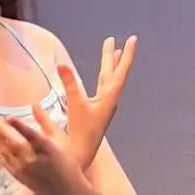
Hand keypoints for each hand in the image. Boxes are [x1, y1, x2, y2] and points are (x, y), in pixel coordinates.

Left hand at [0, 103, 86, 194]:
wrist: (66, 193)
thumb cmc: (67, 163)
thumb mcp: (61, 139)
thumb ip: (46, 121)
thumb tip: (34, 105)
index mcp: (48, 149)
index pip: (33, 135)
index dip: (21, 126)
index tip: (10, 117)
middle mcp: (32, 159)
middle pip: (9, 139)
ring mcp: (22, 168)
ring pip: (2, 148)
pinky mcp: (17, 174)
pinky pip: (2, 158)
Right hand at [58, 38, 135, 169]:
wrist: (82, 154)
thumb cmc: (81, 133)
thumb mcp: (75, 106)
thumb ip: (70, 85)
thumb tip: (61, 64)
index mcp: (110, 98)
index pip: (120, 71)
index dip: (127, 55)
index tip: (133, 39)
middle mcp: (109, 100)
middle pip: (113, 72)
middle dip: (114, 55)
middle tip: (117, 39)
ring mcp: (103, 105)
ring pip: (107, 79)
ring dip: (110, 65)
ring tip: (114, 52)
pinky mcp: (95, 110)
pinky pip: (100, 87)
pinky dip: (100, 77)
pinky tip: (99, 77)